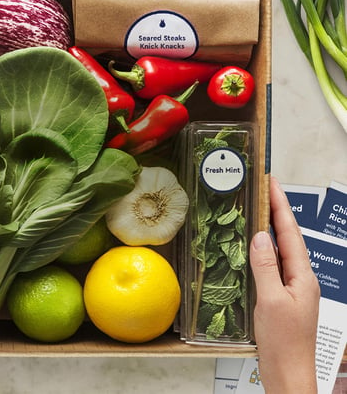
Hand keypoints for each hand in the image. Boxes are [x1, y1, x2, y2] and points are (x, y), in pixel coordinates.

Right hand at [249, 177, 319, 393]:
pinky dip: (263, 251)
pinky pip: (273, 267)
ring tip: (257, 210)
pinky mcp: (282, 298)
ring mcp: (292, 289)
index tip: (271, 183)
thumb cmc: (283, 341)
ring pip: (281, 252)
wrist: (288, 372)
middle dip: (277, 212)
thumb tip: (260, 236)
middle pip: (289, 239)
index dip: (280, 206)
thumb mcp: (270, 301)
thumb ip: (265, 267)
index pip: (290, 233)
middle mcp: (301, 279)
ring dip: (271, 229)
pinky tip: (253, 249)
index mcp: (303, 276)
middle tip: (263, 189)